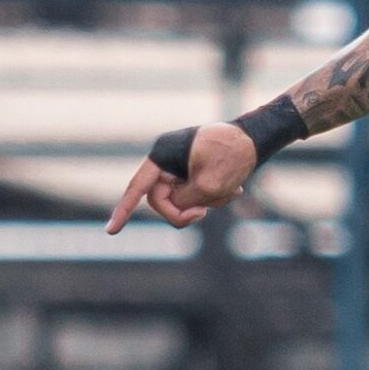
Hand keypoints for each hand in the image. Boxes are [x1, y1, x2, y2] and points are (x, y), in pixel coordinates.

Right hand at [105, 121, 259, 232]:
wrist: (257, 137)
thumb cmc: (233, 157)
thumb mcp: (209, 186)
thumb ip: (185, 201)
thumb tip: (176, 207)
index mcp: (163, 155)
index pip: (137, 188)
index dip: (124, 211)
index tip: (111, 231)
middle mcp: (166, 158)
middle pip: (161, 199)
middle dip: (183, 211)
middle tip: (204, 215)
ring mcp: (179, 164)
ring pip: (181, 199)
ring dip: (205, 203)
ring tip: (232, 192)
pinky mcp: (192, 169)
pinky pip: (194, 194)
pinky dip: (212, 198)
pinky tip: (235, 190)